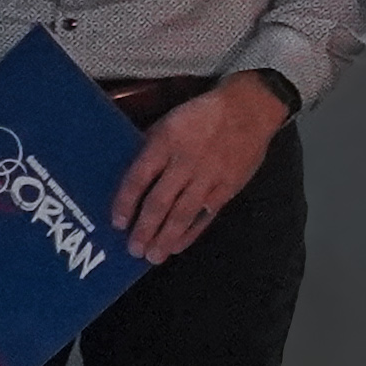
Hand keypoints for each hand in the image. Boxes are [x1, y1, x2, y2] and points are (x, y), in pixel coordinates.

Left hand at [110, 82, 281, 258]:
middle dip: (145, 229)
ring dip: (166, 237)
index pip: (139, 178)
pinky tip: (178, 246)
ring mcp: (208, 177)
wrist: (248, 109)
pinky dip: (191, 233)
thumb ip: (151, 146)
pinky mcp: (227, 188)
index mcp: (165, 143)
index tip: (117, 223)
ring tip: (154, 256)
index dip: (125, 202)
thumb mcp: (169, 121)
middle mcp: (185, 163)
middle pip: (160, 202)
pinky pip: (206, 215)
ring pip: (183, 213)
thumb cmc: (202, 114)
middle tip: (134, 250)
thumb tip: (133, 175)